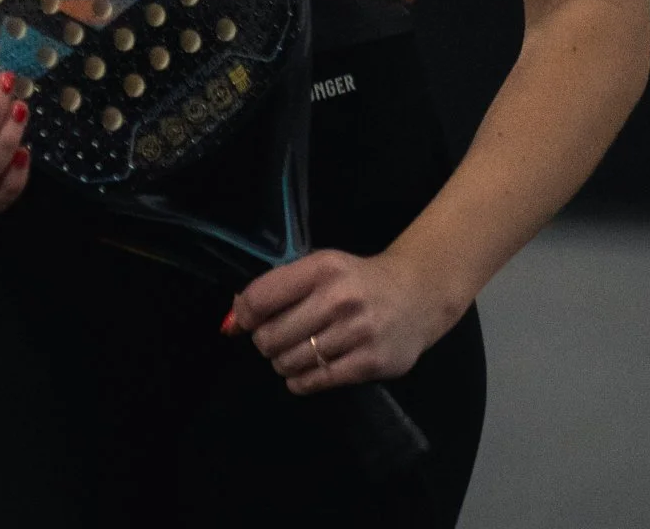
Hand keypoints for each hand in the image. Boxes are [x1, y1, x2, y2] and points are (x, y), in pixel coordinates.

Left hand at [225, 247, 452, 392]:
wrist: (416, 296)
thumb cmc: (357, 281)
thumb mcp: (321, 269)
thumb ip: (279, 288)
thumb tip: (232, 320)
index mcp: (321, 268)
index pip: (261, 297)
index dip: (244, 315)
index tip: (244, 322)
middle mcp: (338, 299)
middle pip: (272, 335)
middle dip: (264, 342)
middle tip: (273, 340)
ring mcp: (356, 333)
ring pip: (291, 361)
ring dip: (283, 363)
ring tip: (292, 354)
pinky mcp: (371, 364)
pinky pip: (318, 381)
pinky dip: (301, 381)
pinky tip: (303, 374)